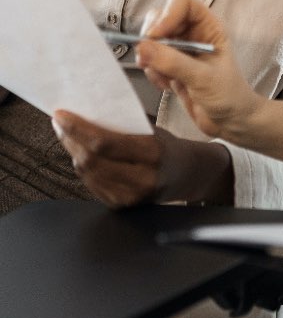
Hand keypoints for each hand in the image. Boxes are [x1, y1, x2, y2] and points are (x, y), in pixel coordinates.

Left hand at [51, 111, 233, 207]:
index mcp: (152, 152)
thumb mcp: (153, 130)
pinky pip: (92, 185)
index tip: (61, 115)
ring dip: (73, 153)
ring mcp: (131, 196)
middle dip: (70, 140)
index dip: (77, 129)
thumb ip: (125, 125)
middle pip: (91, 160)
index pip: (104, 142)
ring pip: (87, 173)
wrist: (188, 175)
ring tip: (69, 136)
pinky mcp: (122, 205)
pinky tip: (82, 155)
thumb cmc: (168, 147)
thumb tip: (89, 112)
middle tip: (61, 124)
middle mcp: (142, 178)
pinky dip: (83, 167)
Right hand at [135, 0, 262, 142]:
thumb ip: (174, 62)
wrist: (230, 123)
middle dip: (151, 38)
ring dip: (150, 58)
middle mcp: (192, 32)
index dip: (166, 14)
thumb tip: (143, 47)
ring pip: (150, 39)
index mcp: (208, 25)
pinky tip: (167, 86)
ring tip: (166, 79)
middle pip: (159, 17)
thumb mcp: (203, 78)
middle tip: (150, 60)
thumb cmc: (229, 96)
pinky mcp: (169, 66)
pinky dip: (152, 72)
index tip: (156, 36)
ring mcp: (179, 49)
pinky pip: (149, 59)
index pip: (180, 2)